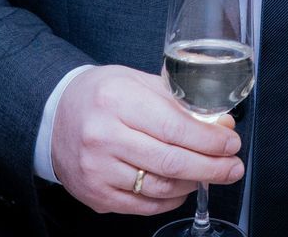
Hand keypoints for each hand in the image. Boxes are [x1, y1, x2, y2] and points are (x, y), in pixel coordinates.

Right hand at [50, 65, 242, 215]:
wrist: (55, 115)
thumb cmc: (102, 95)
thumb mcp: (137, 81)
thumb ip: (178, 102)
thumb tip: (221, 125)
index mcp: (117, 100)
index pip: (175, 127)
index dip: (210, 140)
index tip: (231, 143)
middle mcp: (104, 136)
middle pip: (171, 161)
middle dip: (211, 167)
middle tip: (233, 167)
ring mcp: (97, 169)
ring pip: (160, 188)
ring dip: (193, 183)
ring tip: (210, 174)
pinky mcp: (95, 194)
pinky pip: (143, 206)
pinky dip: (170, 199)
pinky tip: (182, 188)